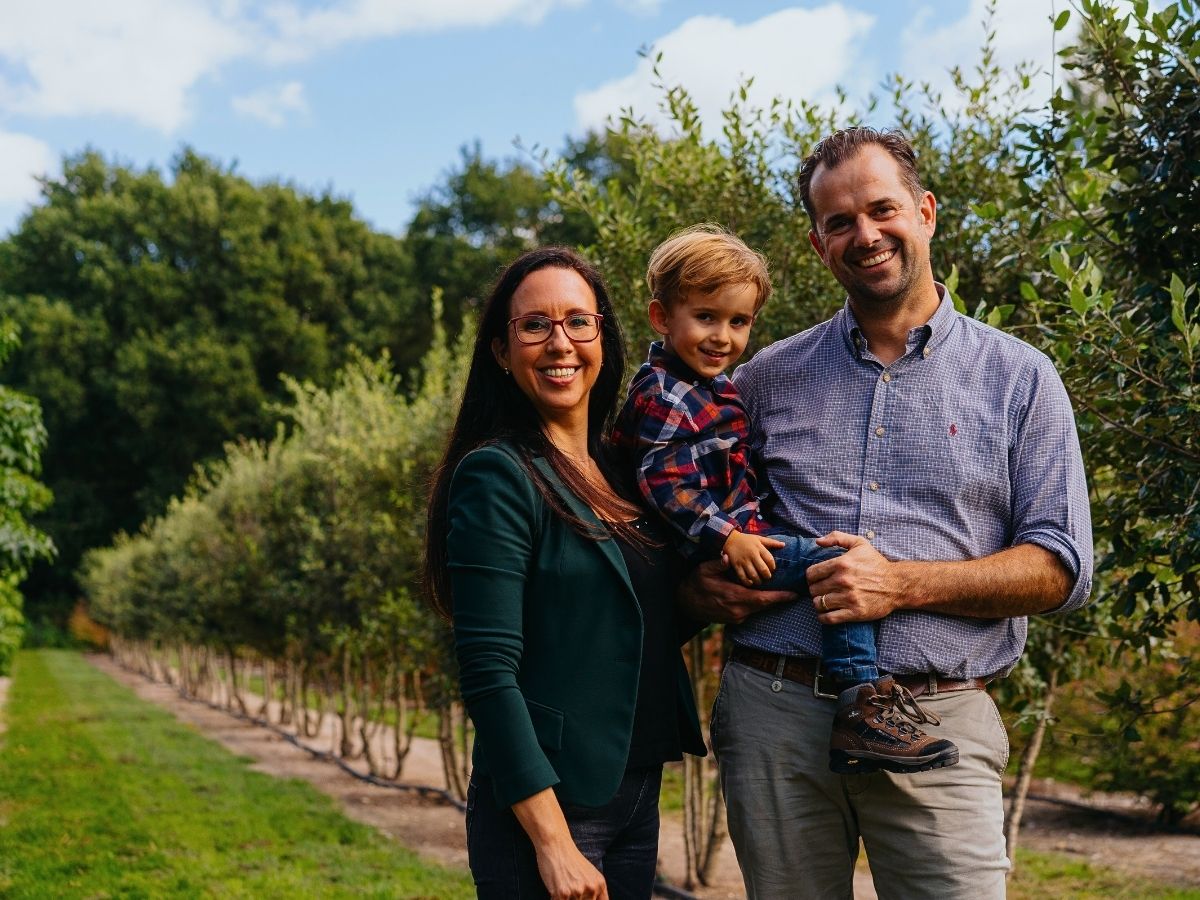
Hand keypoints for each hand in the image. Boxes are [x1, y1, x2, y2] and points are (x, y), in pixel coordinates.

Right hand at [534, 842, 608, 899]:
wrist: (556, 845)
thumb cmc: (570, 859)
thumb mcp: (590, 873)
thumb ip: (595, 890)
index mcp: (600, 884)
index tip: (585, 898)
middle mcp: (592, 889)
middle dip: (577, 899)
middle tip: (571, 889)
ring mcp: (578, 891)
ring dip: (565, 899)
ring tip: (563, 888)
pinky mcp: (563, 893)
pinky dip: (556, 899)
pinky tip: (555, 891)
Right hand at [677, 557, 798, 624]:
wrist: (686, 604)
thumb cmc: (696, 584)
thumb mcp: (704, 570)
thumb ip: (717, 563)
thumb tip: (727, 557)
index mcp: (734, 596)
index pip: (762, 599)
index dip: (779, 597)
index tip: (794, 594)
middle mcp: (738, 610)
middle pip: (764, 605)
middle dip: (779, 599)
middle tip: (794, 592)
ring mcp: (736, 617)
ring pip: (758, 609)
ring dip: (769, 601)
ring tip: (782, 593)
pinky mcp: (734, 620)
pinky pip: (751, 612)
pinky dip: (759, 604)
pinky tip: (763, 597)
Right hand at [722, 531, 785, 585]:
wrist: (730, 539)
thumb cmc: (746, 539)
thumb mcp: (759, 538)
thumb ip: (772, 542)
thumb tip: (784, 545)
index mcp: (759, 548)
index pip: (770, 559)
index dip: (773, 567)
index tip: (772, 569)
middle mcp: (752, 554)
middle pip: (763, 569)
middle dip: (767, 576)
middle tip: (767, 577)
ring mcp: (743, 561)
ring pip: (753, 574)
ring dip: (758, 580)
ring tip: (760, 581)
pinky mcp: (736, 565)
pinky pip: (742, 576)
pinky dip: (747, 582)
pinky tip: (750, 583)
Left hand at [806, 531, 907, 623]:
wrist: (897, 584)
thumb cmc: (876, 564)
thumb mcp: (859, 544)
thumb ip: (837, 537)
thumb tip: (817, 541)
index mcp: (841, 564)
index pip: (811, 574)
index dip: (811, 577)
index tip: (817, 579)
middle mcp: (843, 581)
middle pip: (813, 590)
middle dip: (815, 590)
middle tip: (822, 590)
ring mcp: (848, 598)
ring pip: (818, 604)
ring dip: (819, 603)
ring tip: (825, 601)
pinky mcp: (854, 612)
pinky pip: (829, 618)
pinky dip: (823, 617)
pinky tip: (826, 613)